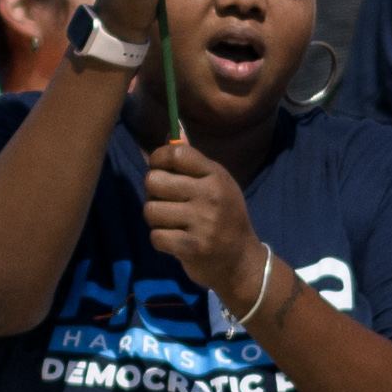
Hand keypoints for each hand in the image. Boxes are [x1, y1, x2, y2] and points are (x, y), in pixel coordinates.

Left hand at [132, 132, 264, 302]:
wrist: (241, 261)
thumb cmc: (224, 218)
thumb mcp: (216, 184)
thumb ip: (192, 161)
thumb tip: (173, 129)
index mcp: (215, 175)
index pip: (176, 153)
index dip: (158, 159)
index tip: (160, 169)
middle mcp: (210, 194)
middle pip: (154, 180)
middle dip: (153, 192)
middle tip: (165, 201)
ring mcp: (203, 222)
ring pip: (150, 210)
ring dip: (156, 219)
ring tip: (171, 222)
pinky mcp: (193, 246)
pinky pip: (156, 236)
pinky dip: (161, 240)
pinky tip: (175, 240)